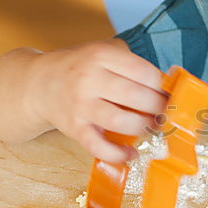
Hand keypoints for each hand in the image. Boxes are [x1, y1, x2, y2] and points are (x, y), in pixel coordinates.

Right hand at [28, 41, 167, 162]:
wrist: (38, 83)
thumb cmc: (79, 69)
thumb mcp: (102, 53)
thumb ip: (131, 65)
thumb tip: (169, 86)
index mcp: (101, 55)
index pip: (144, 72)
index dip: (161, 87)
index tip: (167, 94)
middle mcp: (89, 79)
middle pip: (137, 97)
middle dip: (158, 109)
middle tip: (163, 114)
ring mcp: (80, 105)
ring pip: (122, 122)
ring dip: (143, 128)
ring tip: (150, 128)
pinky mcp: (73, 128)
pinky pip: (99, 146)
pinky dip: (118, 154)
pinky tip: (131, 154)